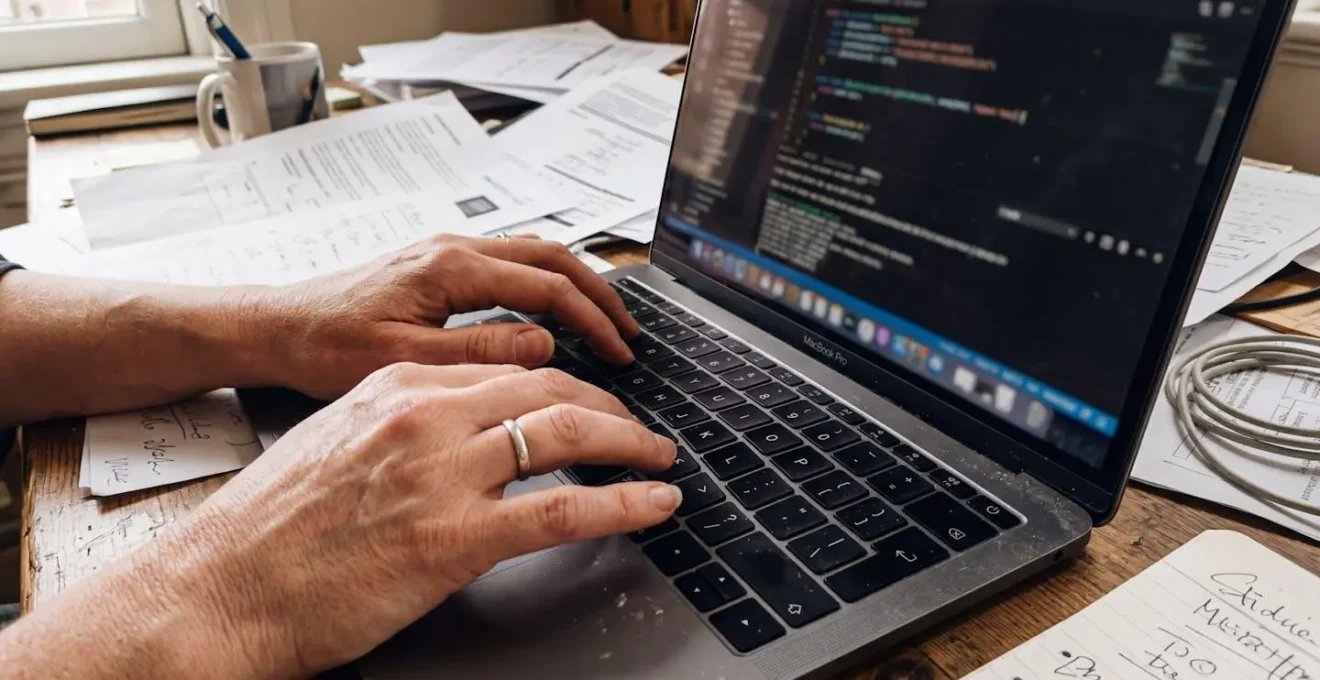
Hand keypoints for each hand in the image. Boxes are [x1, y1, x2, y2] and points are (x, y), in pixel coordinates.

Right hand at [122, 363, 679, 677]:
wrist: (218, 591)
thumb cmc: (265, 533)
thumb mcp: (336, 446)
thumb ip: (402, 428)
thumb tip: (460, 439)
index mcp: (396, 386)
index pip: (507, 368)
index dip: (565, 384)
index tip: (590, 400)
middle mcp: (425, 414)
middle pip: (548, 388)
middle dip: (608, 406)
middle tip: (638, 428)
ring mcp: (442, 472)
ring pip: (566, 432)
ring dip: (629, 442)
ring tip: (658, 457)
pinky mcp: (455, 537)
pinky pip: (564, 508)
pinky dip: (624, 502)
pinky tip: (655, 503)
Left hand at [258, 234, 640, 399]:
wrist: (275, 328)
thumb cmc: (325, 347)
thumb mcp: (403, 361)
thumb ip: (478, 351)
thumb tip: (543, 344)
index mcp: (451, 267)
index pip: (547, 286)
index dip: (592, 320)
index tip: (621, 352)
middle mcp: (453, 249)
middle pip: (552, 257)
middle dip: (599, 294)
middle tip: (630, 332)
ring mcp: (446, 252)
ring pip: (533, 254)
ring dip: (575, 285)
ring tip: (604, 323)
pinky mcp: (437, 266)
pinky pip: (508, 264)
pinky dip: (544, 285)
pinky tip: (552, 315)